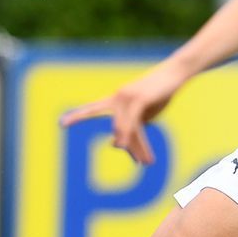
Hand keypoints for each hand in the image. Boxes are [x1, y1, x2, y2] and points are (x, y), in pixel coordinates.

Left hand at [58, 65, 185, 163]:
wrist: (175, 74)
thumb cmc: (159, 94)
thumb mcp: (144, 115)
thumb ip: (128, 129)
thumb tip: (114, 145)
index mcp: (115, 100)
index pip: (94, 108)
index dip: (79, 115)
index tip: (62, 122)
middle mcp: (117, 97)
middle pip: (96, 110)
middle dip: (79, 116)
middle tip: (62, 124)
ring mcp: (127, 96)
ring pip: (122, 125)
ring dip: (131, 146)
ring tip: (140, 162)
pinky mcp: (139, 98)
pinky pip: (132, 121)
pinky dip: (128, 134)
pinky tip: (124, 145)